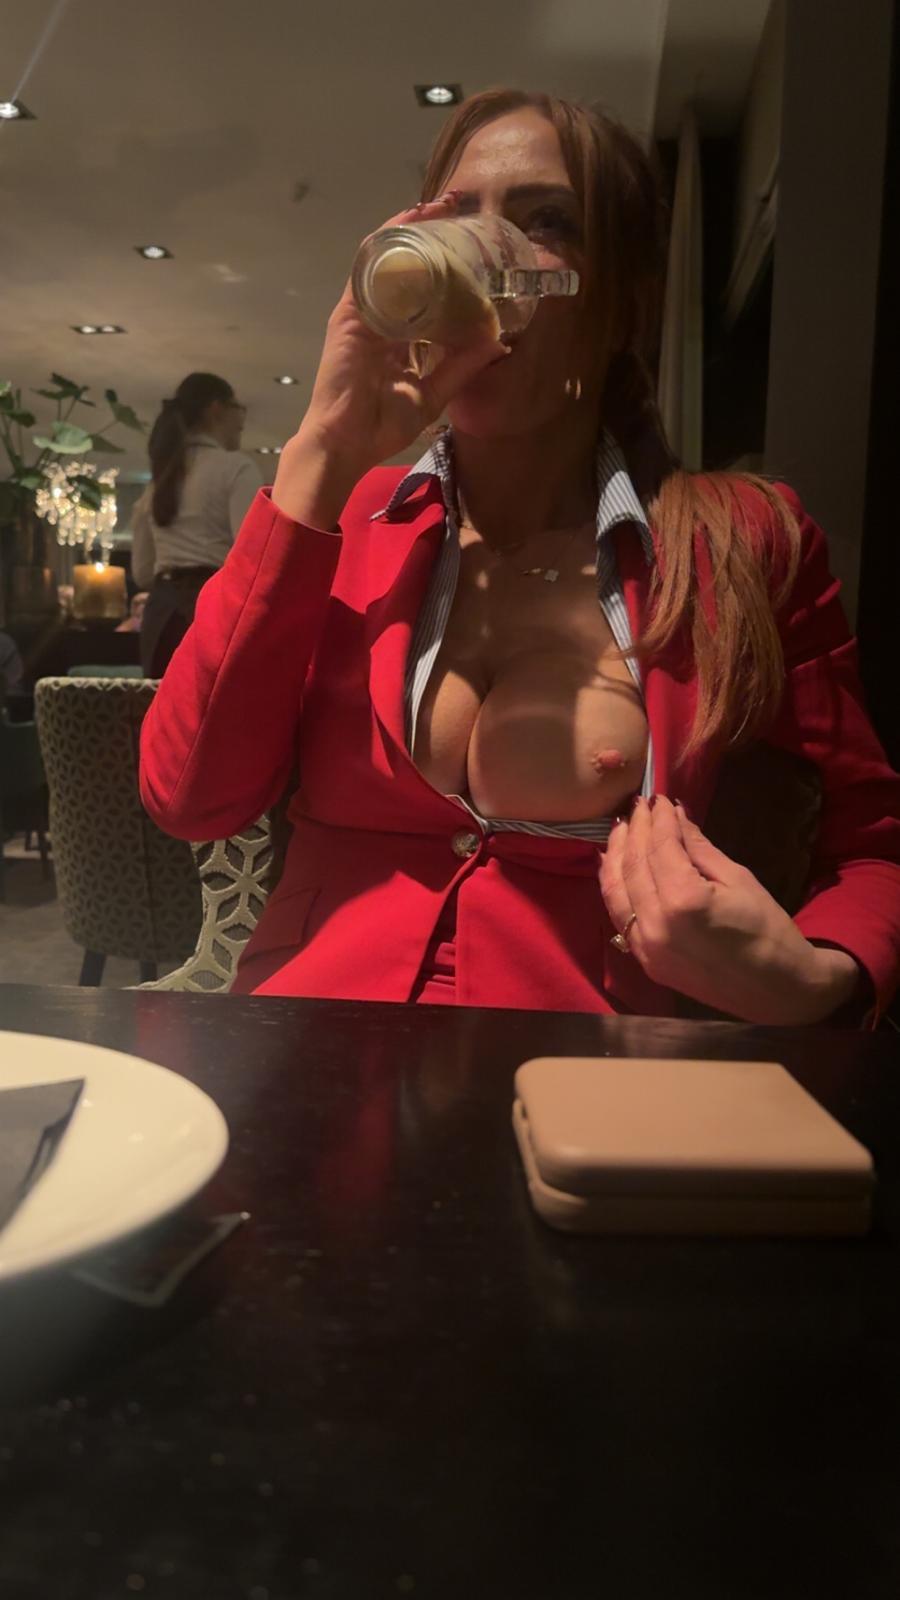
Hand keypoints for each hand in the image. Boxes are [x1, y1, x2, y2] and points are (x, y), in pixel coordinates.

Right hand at [273, 193, 508, 525]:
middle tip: (457, 211)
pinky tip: (409, 221)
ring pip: (387, 258)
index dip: (444, 267)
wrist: (345, 442)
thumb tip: (499, 343)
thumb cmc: (381, 425)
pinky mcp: (350, 311)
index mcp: (397, 337)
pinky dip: (388, 241)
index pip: (423, 291)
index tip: (471, 248)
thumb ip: (462, 366)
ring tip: (437, 206)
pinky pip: (369, 266)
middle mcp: (380, 318)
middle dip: (430, 237)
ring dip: (410, 229)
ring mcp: (362, 312)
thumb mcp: (434, 393)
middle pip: (405, 267)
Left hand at [599, 796, 860, 1023]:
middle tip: (639, 806)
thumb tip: (675, 814)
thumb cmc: (768, 929)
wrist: (776, 990)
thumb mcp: (737, 879)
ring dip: (616, 855)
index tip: (658, 797)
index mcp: (684, 901)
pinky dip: (614, 887)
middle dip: (635, 831)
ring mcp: (645, 946)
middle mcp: (655, 924)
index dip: (658, 819)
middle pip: (633, 866)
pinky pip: (619, 916)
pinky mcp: (644, 960)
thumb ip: (698, 848)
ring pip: (615, 891)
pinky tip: (616, 866)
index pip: (660, 848)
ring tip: (622, 828)